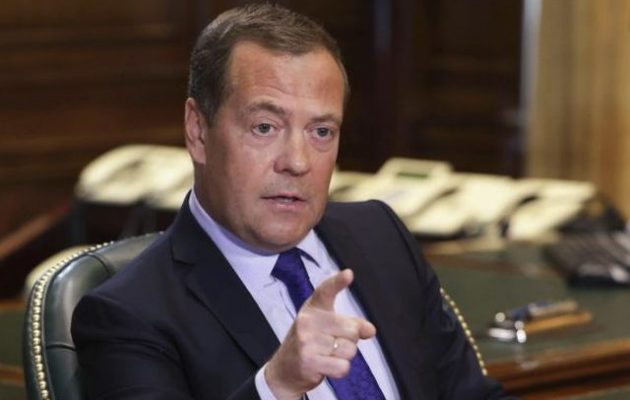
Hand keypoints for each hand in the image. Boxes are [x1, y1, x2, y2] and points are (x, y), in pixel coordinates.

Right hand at [264, 269, 376, 398]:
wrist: (284, 370)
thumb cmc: (310, 344)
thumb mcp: (327, 327)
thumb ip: (351, 325)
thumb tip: (370, 330)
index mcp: (313, 308)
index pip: (326, 291)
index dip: (338, 282)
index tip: (349, 274)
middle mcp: (308, 321)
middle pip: (352, 330)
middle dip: (349, 341)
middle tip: (331, 344)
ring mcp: (306, 340)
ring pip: (349, 350)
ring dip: (343, 357)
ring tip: (326, 356)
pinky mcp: (309, 361)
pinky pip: (342, 366)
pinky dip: (339, 370)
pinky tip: (325, 367)